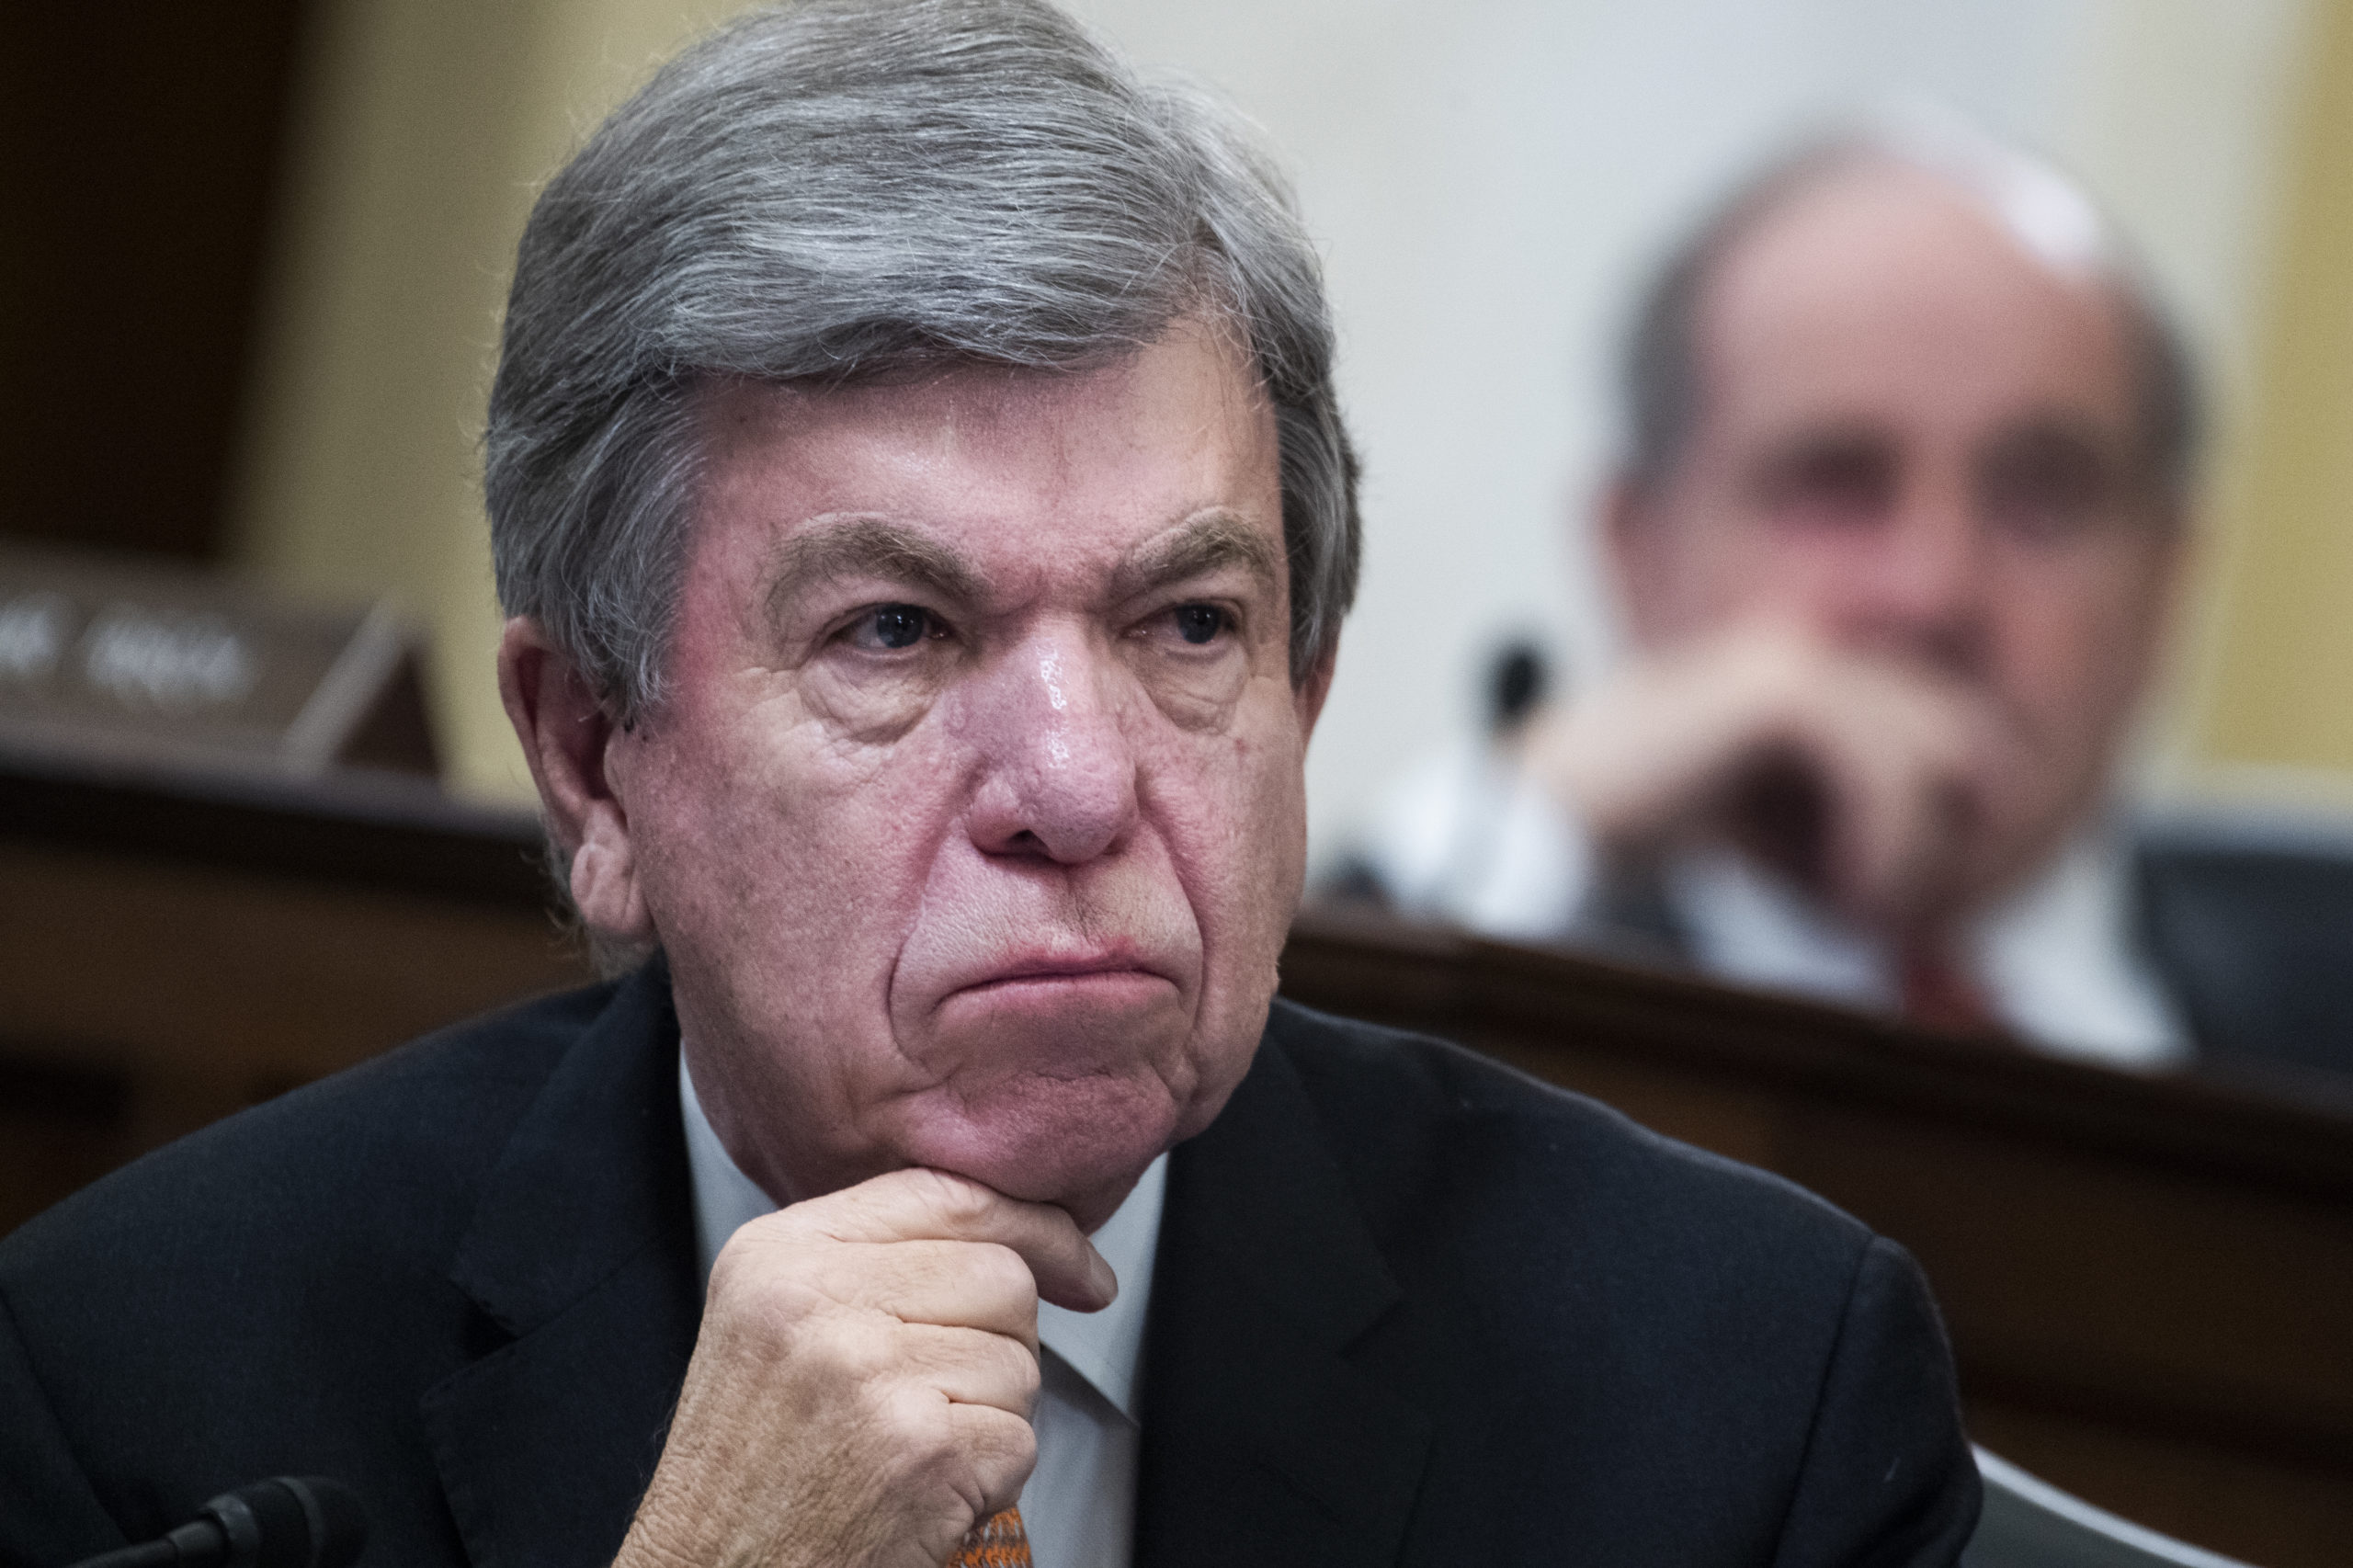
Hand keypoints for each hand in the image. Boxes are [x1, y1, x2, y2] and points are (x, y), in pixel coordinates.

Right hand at [616, 1167, 1115, 1567]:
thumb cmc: (751, 1471)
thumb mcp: (775, 1324)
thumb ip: (871, 1261)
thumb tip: (1013, 1238)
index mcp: (781, 1253)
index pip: (947, 1195)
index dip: (1034, 1226)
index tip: (1079, 1264)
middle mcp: (817, 1298)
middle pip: (1001, 1275)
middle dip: (1002, 1343)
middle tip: (943, 1400)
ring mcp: (868, 1370)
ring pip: (1019, 1360)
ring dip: (991, 1418)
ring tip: (908, 1450)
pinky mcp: (918, 1447)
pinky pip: (1019, 1438)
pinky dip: (990, 1480)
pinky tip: (920, 1494)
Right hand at [1522, 620, 2020, 930]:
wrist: (1547, 803)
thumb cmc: (1642, 817)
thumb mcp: (1764, 815)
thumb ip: (1836, 812)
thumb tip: (1924, 866)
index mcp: (1806, 670)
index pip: (1940, 725)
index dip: (1946, 812)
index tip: (1905, 892)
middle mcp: (1813, 649)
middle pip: (1957, 733)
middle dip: (1946, 829)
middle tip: (1894, 910)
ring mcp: (1797, 658)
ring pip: (1935, 751)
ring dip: (1915, 847)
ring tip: (1861, 911)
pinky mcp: (1779, 689)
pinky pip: (1884, 769)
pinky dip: (1883, 843)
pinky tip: (1841, 892)